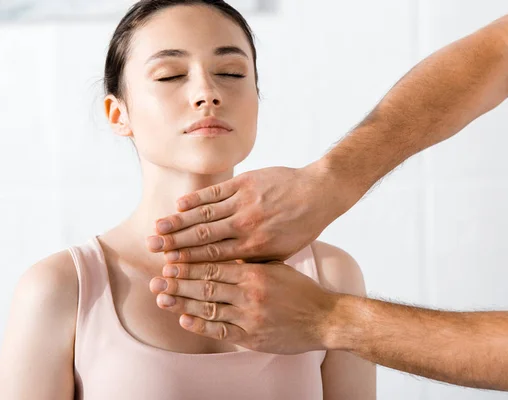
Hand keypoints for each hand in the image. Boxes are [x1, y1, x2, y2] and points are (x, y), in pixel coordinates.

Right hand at [146, 163, 352, 262]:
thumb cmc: (300, 228)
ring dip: (178, 221)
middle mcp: (246, 225)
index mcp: (255, 246)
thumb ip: (252, 261)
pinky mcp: (246, 182)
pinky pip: (216, 192)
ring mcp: (245, 202)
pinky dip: (197, 198)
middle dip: (175, 242)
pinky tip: (179, 204)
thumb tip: (226, 271)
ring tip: (157, 227)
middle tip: (152, 247)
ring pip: (205, 214)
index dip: (188, 261)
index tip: (168, 265)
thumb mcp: (280, 254)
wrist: (318, 194)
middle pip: (203, 236)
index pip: (214, 256)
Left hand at [148, 261, 339, 353]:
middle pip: (206, 286)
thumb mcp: (277, 267)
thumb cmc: (300, 290)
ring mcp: (250, 317)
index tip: (170, 261)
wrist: (323, 318)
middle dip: (178, 283)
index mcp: (255, 273)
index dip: (189, 265)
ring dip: (182, 303)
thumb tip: (221, 253)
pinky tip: (184, 319)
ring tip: (162, 298)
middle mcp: (250, 294)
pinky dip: (201, 325)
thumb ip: (250, 262)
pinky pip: (221, 331)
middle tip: (157, 279)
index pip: (214, 266)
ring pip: (209, 308)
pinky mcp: (252, 337)